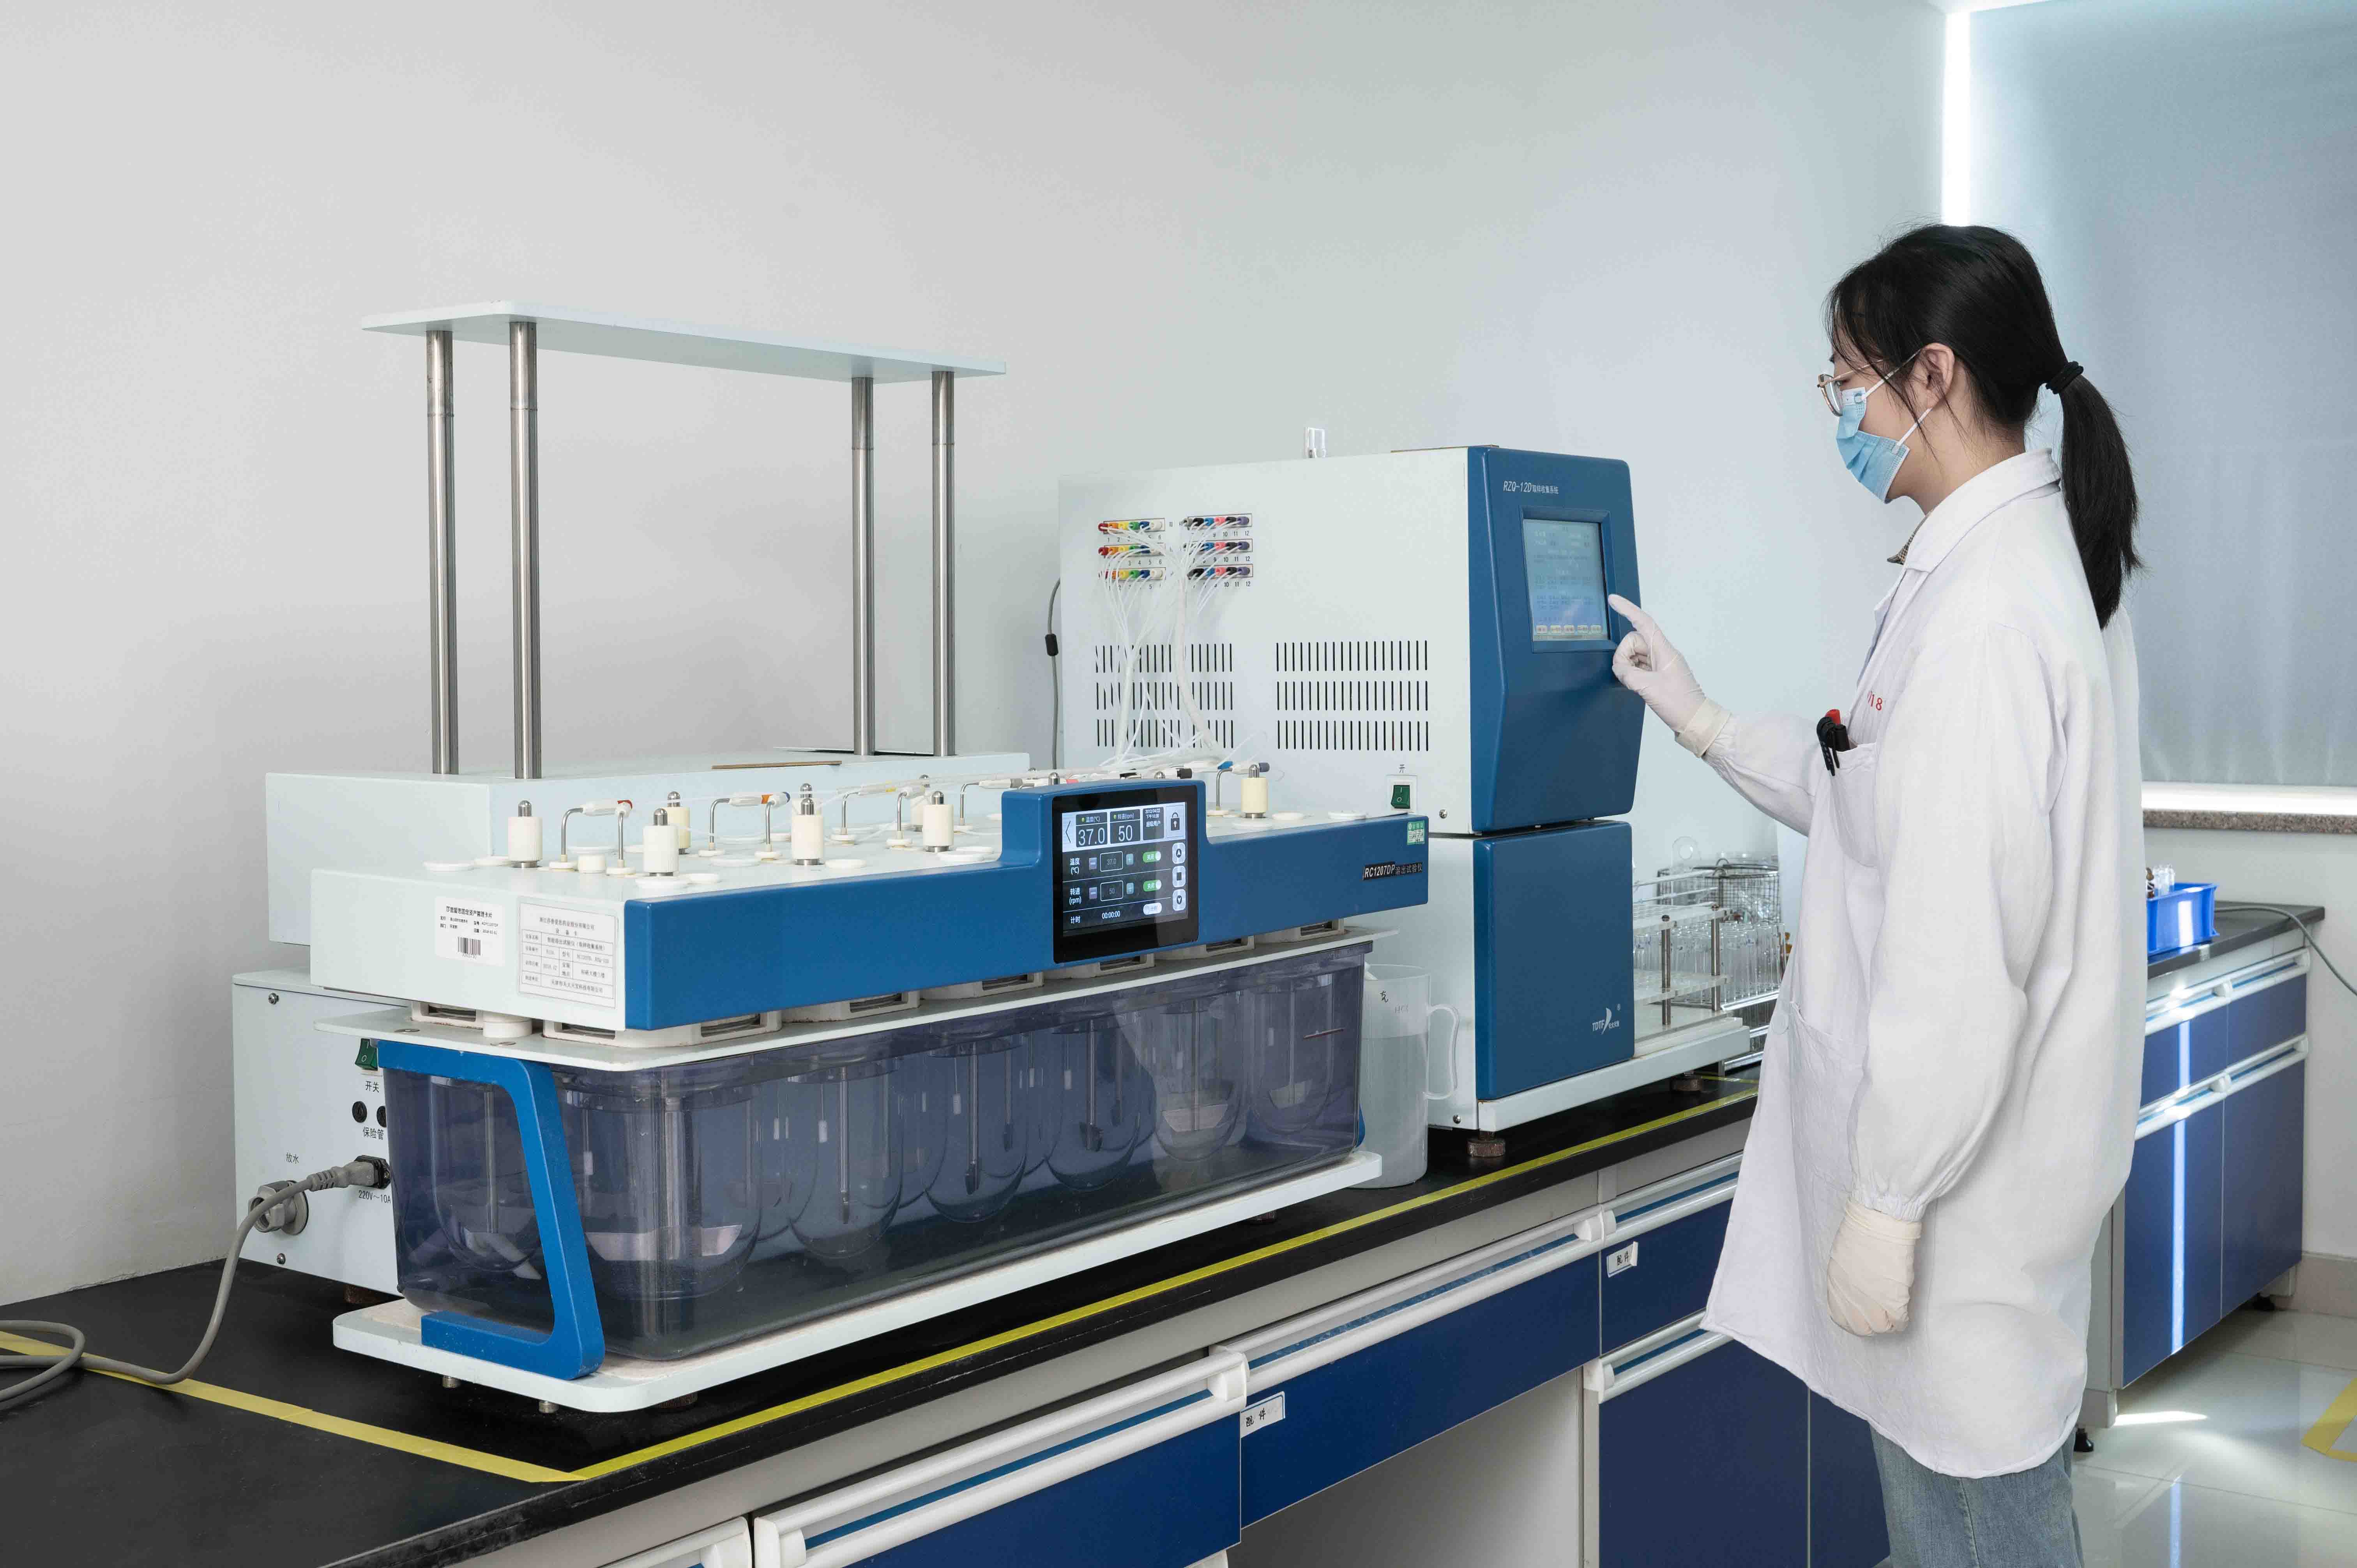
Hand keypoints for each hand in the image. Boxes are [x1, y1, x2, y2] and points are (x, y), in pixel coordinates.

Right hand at [1608, 594, 1725, 754]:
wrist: (1695, 721)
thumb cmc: (1679, 704)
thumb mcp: (1649, 688)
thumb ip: (1628, 674)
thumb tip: (1619, 668)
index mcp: (1665, 651)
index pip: (1644, 623)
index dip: (1628, 609)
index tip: (1613, 600)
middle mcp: (1663, 654)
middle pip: (1634, 642)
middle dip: (1623, 655)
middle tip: (1625, 675)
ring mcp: (1660, 665)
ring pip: (1635, 655)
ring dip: (1628, 667)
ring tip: (1633, 684)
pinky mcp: (1658, 675)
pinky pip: (1638, 666)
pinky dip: (1632, 674)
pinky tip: (1635, 686)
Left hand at [1825, 1201, 1921, 1335]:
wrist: (1879, 1221)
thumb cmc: (1861, 1230)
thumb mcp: (1842, 1257)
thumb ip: (1846, 1277)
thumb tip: (1856, 1289)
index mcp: (1836, 1285)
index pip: (1840, 1317)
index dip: (1853, 1321)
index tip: (1863, 1318)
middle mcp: (1851, 1296)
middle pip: (1860, 1327)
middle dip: (1871, 1326)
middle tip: (1881, 1318)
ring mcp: (1872, 1299)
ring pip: (1880, 1327)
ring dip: (1887, 1324)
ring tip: (1893, 1315)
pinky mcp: (1893, 1298)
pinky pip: (1899, 1321)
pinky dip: (1902, 1321)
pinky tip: (1903, 1314)